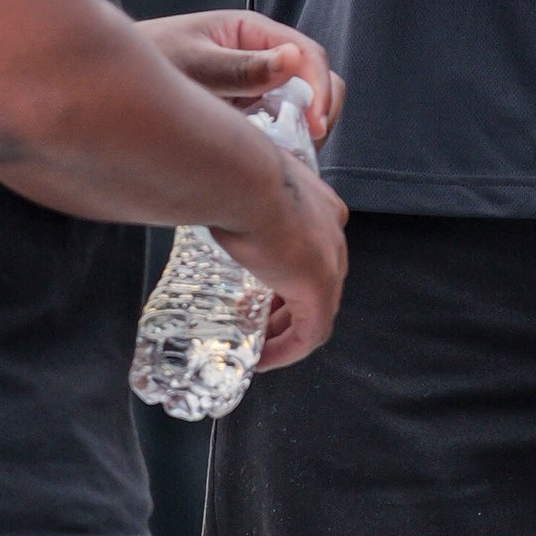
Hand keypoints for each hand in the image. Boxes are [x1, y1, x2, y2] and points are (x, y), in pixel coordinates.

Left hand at [145, 7, 344, 143]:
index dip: (320, 88)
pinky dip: (281, 146)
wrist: (105, 83)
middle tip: (305, 144)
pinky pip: (278, 129)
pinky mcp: (245, 113)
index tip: (315, 124)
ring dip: (300, 133)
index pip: (308, 55)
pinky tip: (262, 160)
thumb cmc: (145, 58)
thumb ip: (240, 67)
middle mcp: (259, 57)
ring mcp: (254, 87)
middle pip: (313, 82)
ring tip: (280, 155)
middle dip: (318, 113)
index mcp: (251, 32)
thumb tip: (292, 60)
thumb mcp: (192, 63)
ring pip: (300, 109)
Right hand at [214, 146, 349, 369]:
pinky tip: (263, 360)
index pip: (310, 250)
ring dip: (285, 331)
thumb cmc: (233, 176)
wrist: (243, 179)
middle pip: (313, 282)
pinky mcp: (319, 290)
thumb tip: (202, 196)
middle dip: (283, 306)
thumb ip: (234, 199)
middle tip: (254, 321)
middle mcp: (333, 234)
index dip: (284, 274)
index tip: (258, 290)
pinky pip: (310, 333)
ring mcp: (331, 263)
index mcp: (319, 207)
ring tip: (257, 345)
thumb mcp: (239, 188)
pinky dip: (288, 350)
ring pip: (315, 310)